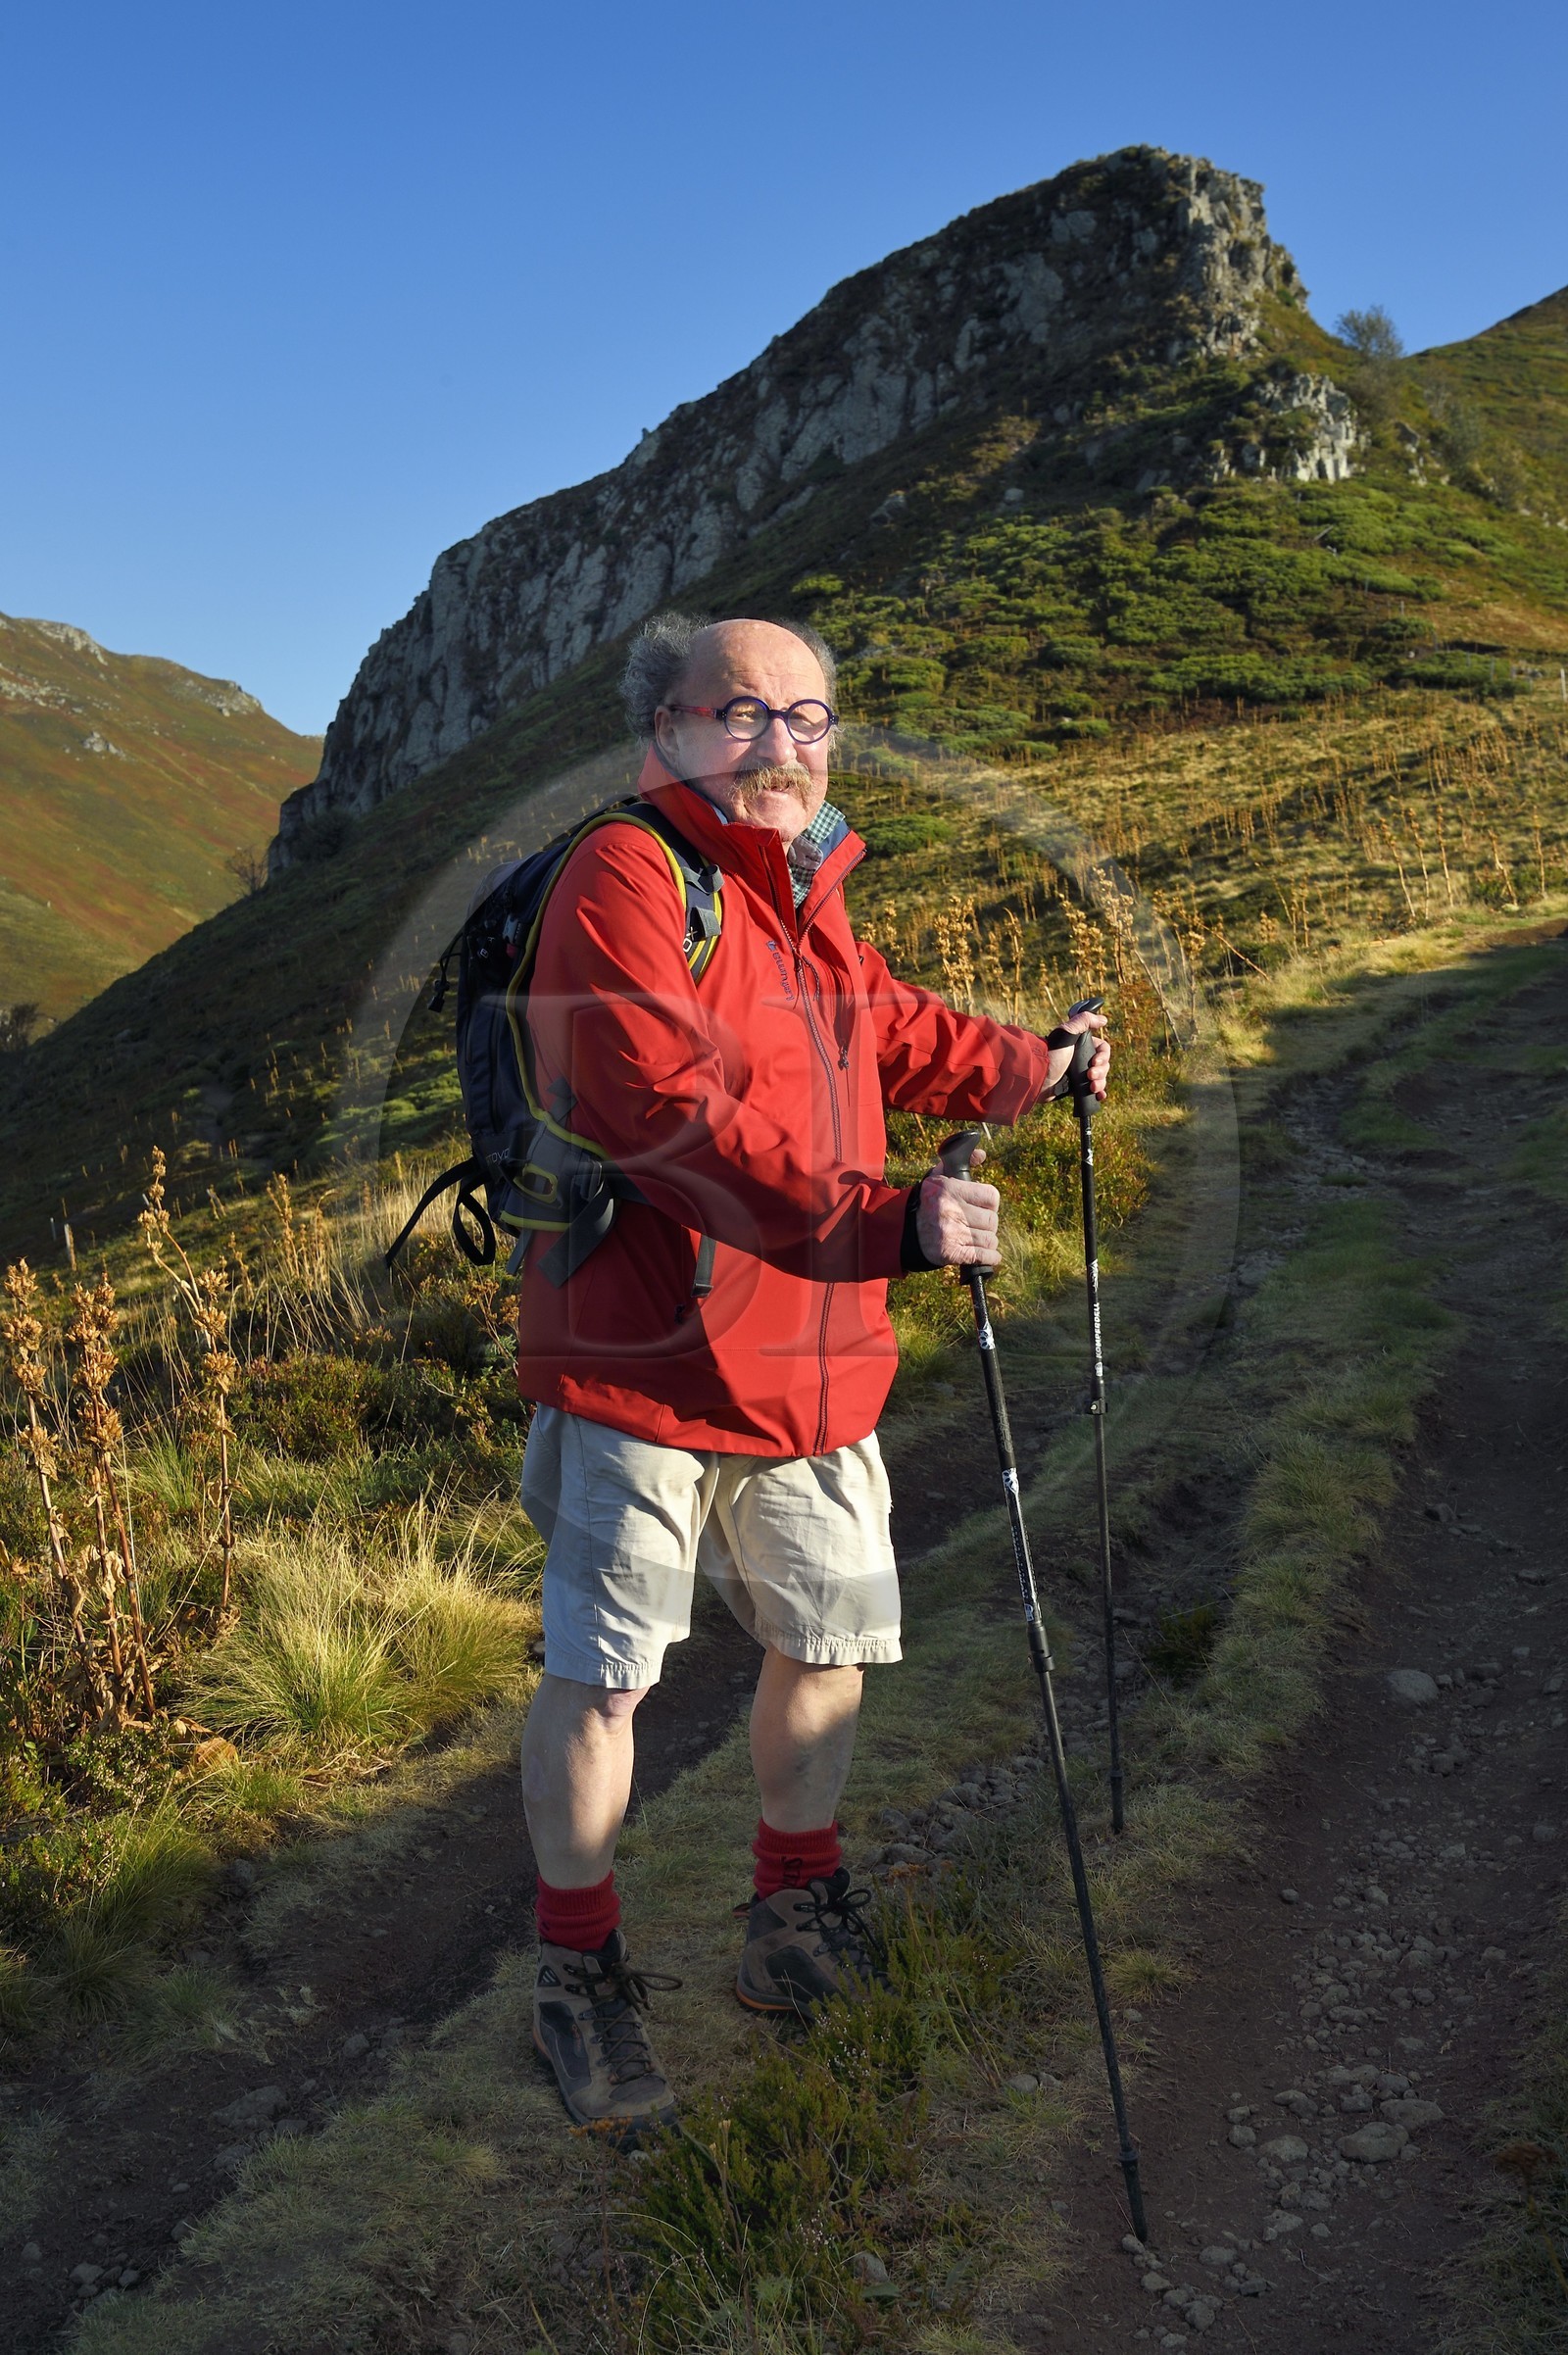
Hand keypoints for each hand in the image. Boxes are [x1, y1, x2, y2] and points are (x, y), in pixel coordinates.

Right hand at [915, 1146, 1000, 1268]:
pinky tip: (989, 1255)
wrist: (901, 1231)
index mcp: (950, 1190)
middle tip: (978, 1224)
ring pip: (990, 1239)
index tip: (984, 1206)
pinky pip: (983, 1256)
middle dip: (988, 1223)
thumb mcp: (937, 1178)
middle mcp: (951, 1211)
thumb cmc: (924, 1203)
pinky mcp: (951, 1253)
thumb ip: (961, 1162)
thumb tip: (981, 1154)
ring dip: (988, 1240)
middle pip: (992, 1220)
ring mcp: (952, 1234)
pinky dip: (990, 1257)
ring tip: (979, 1238)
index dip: (990, 1203)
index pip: (991, 1196)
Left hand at [1045, 1007, 1110, 1102]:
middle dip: (1101, 1071)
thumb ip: (1083, 1021)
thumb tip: (1103, 1019)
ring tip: (1092, 1087)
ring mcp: (1078, 1073)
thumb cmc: (1051, 1054)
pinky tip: (1099, 1096)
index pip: (1102, 1049)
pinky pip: (1092, 1091)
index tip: (1095, 1062)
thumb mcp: (1067, 1034)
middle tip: (1090, 1075)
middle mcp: (1080, 1058)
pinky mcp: (1074, 1088)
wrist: (1037, 1078)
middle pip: (1103, 1064)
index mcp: (1080, 1045)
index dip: (1103, 1056)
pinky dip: (1098, 1093)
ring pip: (1099, 1078)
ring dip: (1100, 1082)